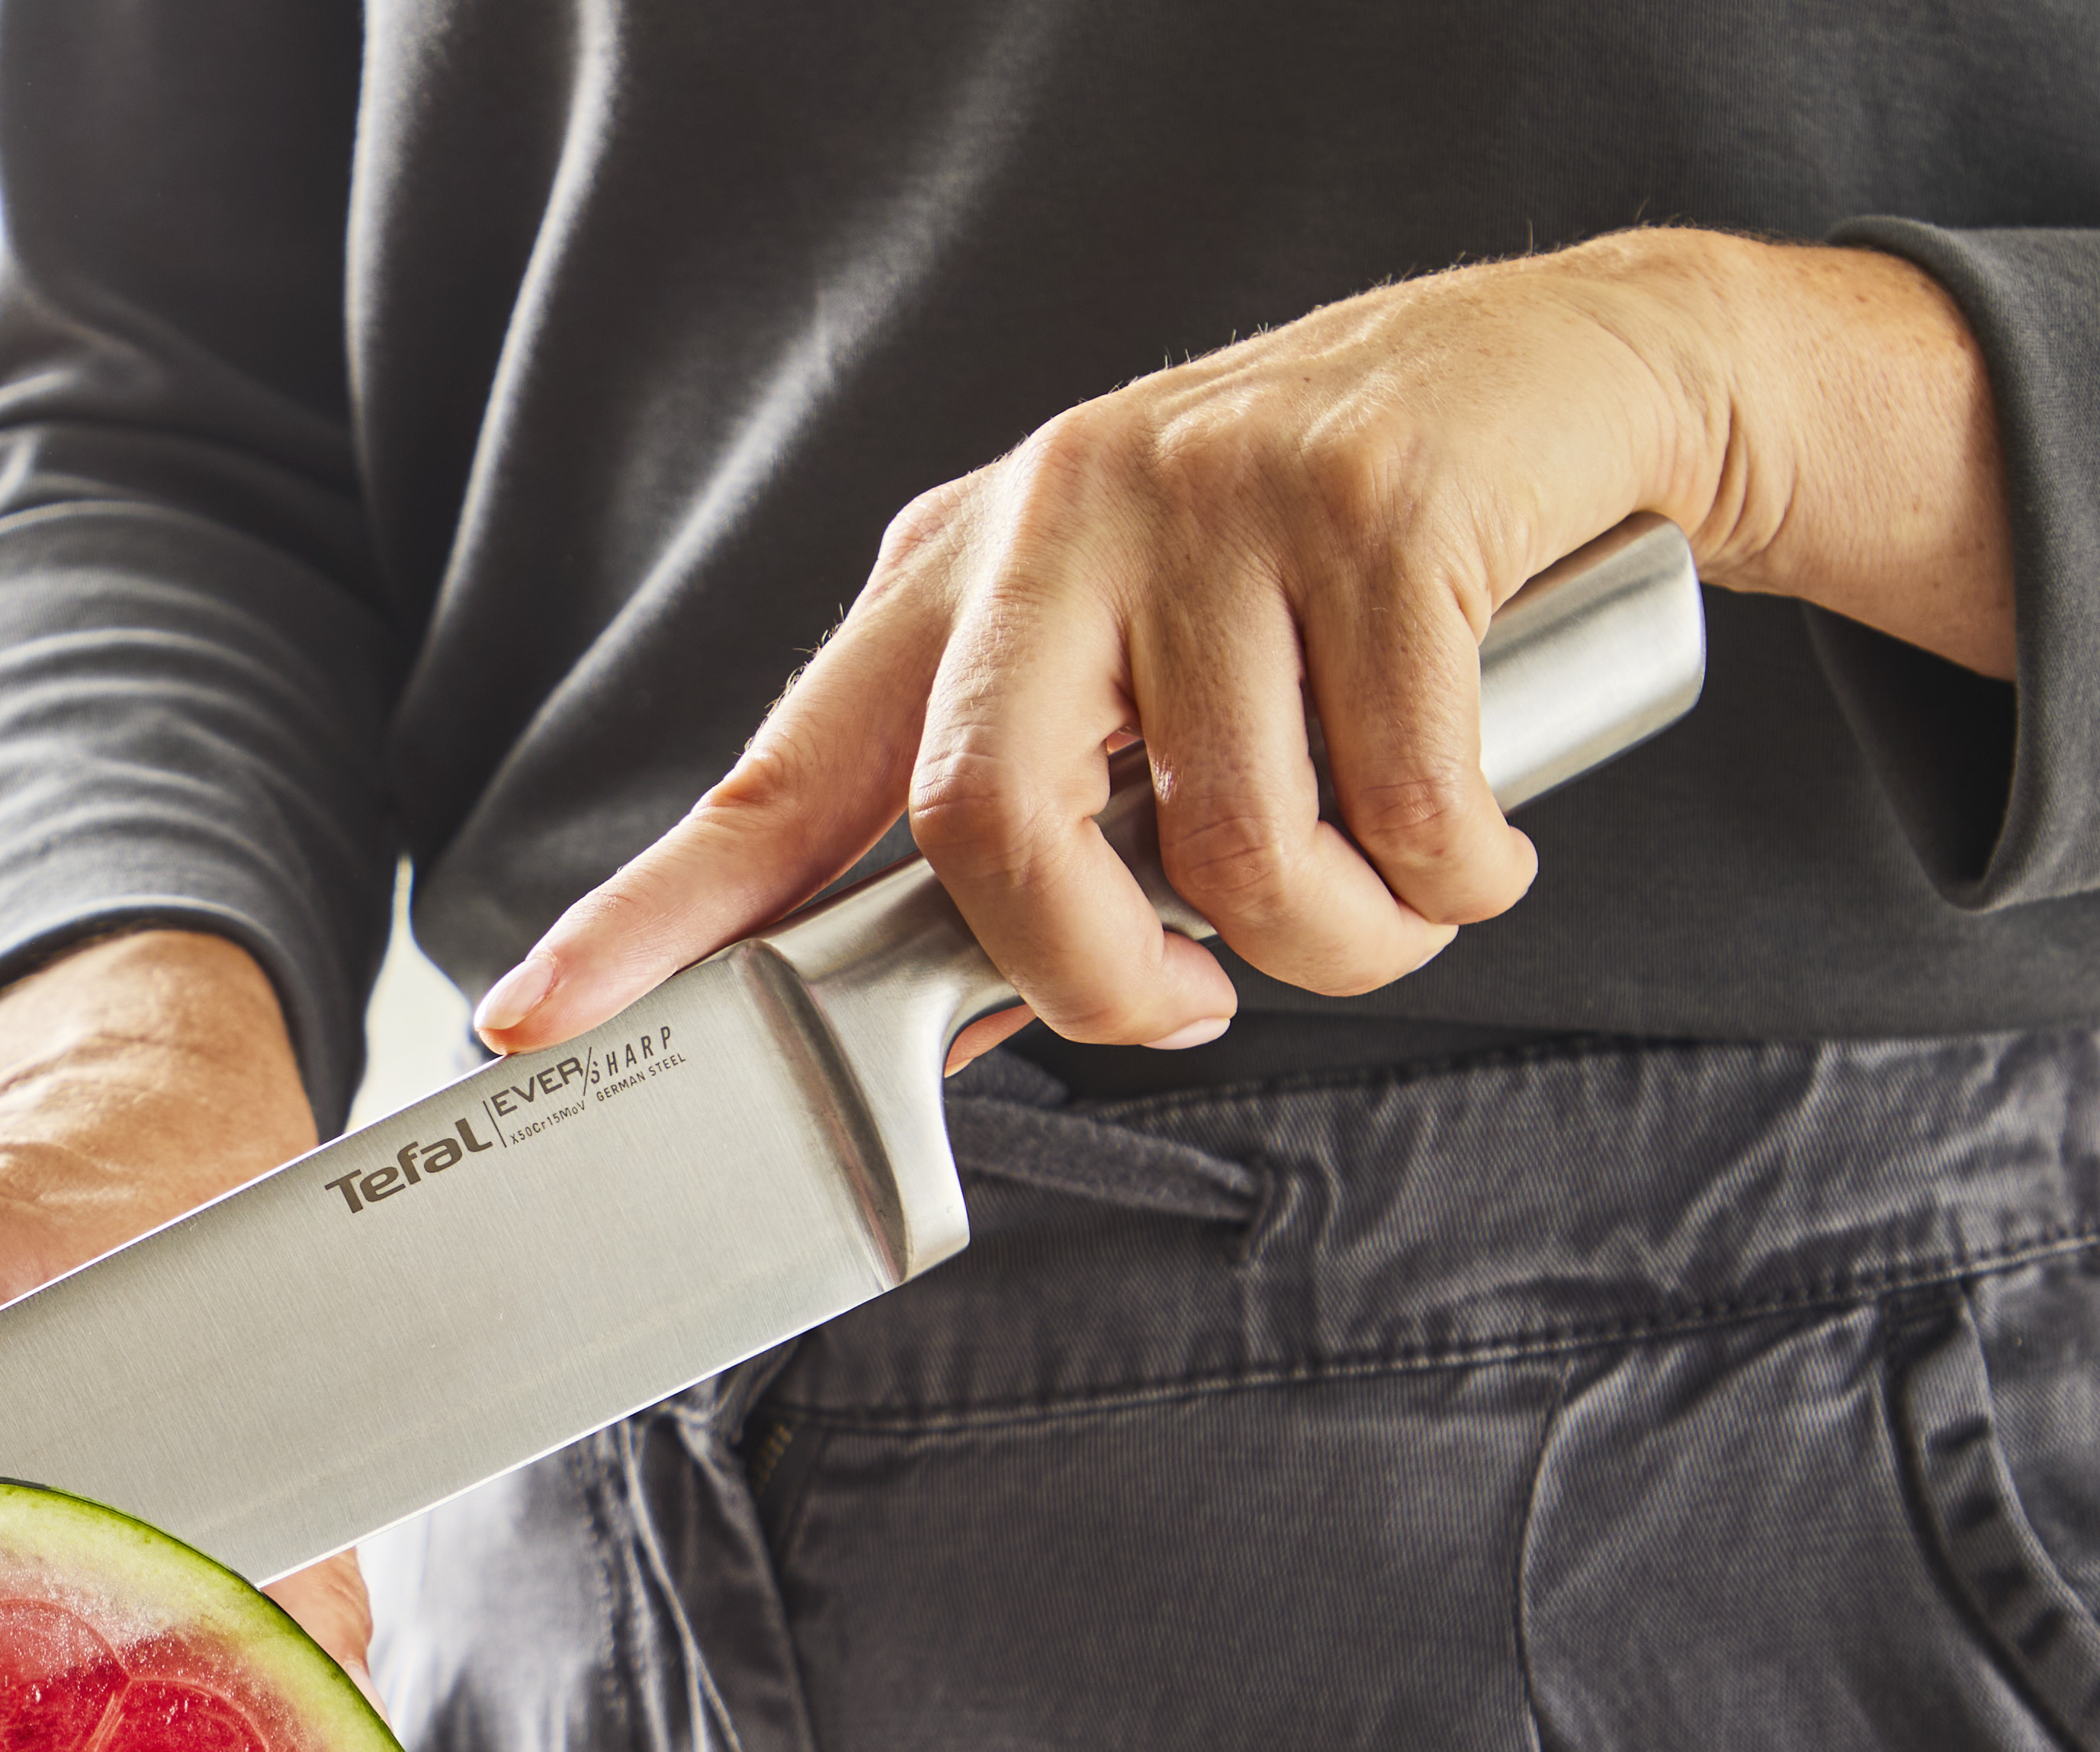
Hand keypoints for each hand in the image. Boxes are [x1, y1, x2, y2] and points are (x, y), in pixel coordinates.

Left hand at [475, 230, 2012, 1065]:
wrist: (1567, 379)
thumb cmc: (1332, 566)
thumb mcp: (1143, 672)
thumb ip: (1044, 825)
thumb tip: (963, 1014)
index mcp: (967, 577)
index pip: (776, 779)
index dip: (648, 919)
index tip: (532, 1024)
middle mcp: (1060, 519)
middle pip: (988, 833)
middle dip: (1099, 980)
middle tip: (1186, 1005)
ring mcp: (1211, 498)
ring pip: (1226, 854)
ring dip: (1337, 938)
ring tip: (1392, 886)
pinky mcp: (1374, 506)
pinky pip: (1402, 804)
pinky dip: (1458, 874)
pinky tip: (1475, 834)